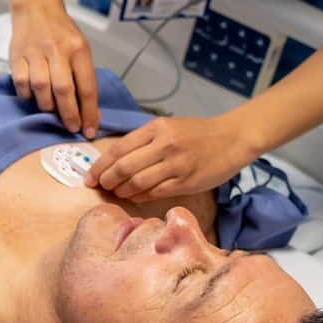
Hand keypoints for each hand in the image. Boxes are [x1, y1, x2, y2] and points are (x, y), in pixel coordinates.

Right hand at [9, 0, 100, 136]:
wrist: (37, 8)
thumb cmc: (63, 33)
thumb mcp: (81, 48)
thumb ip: (84, 77)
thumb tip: (92, 113)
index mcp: (78, 48)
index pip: (87, 86)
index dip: (89, 112)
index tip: (90, 130)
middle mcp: (57, 49)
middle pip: (64, 90)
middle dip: (69, 114)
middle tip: (71, 128)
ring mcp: (35, 52)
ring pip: (41, 88)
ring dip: (47, 105)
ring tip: (51, 109)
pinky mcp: (16, 55)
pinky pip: (21, 83)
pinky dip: (28, 94)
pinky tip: (33, 95)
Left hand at [87, 114, 253, 200]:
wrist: (232, 138)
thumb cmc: (198, 134)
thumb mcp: (169, 126)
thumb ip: (145, 140)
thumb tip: (115, 160)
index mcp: (157, 128)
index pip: (119, 149)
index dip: (100, 166)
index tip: (90, 176)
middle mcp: (165, 144)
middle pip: (125, 167)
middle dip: (107, 180)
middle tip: (101, 187)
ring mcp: (176, 164)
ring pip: (138, 182)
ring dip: (122, 191)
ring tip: (117, 193)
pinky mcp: (186, 181)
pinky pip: (155, 192)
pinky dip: (140, 196)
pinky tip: (134, 196)